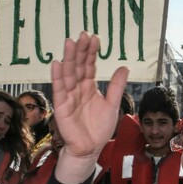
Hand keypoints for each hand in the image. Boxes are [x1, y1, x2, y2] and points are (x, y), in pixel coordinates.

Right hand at [52, 32, 128, 183]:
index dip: (91, 53)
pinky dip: (58, 77)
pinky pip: (59, 90)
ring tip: (70, 43)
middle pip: (78, 66)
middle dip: (80, 51)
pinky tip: (58, 64)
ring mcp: (69, 96)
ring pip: (68, 74)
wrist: (91, 148)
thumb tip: (125, 67)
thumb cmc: (100, 128)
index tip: (94, 38)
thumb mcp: (112, 104)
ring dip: (69, 58)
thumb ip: (117, 86)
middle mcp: (78, 89)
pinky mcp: (62, 106)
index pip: (89, 66)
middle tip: (82, 35)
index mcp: (89, 87)